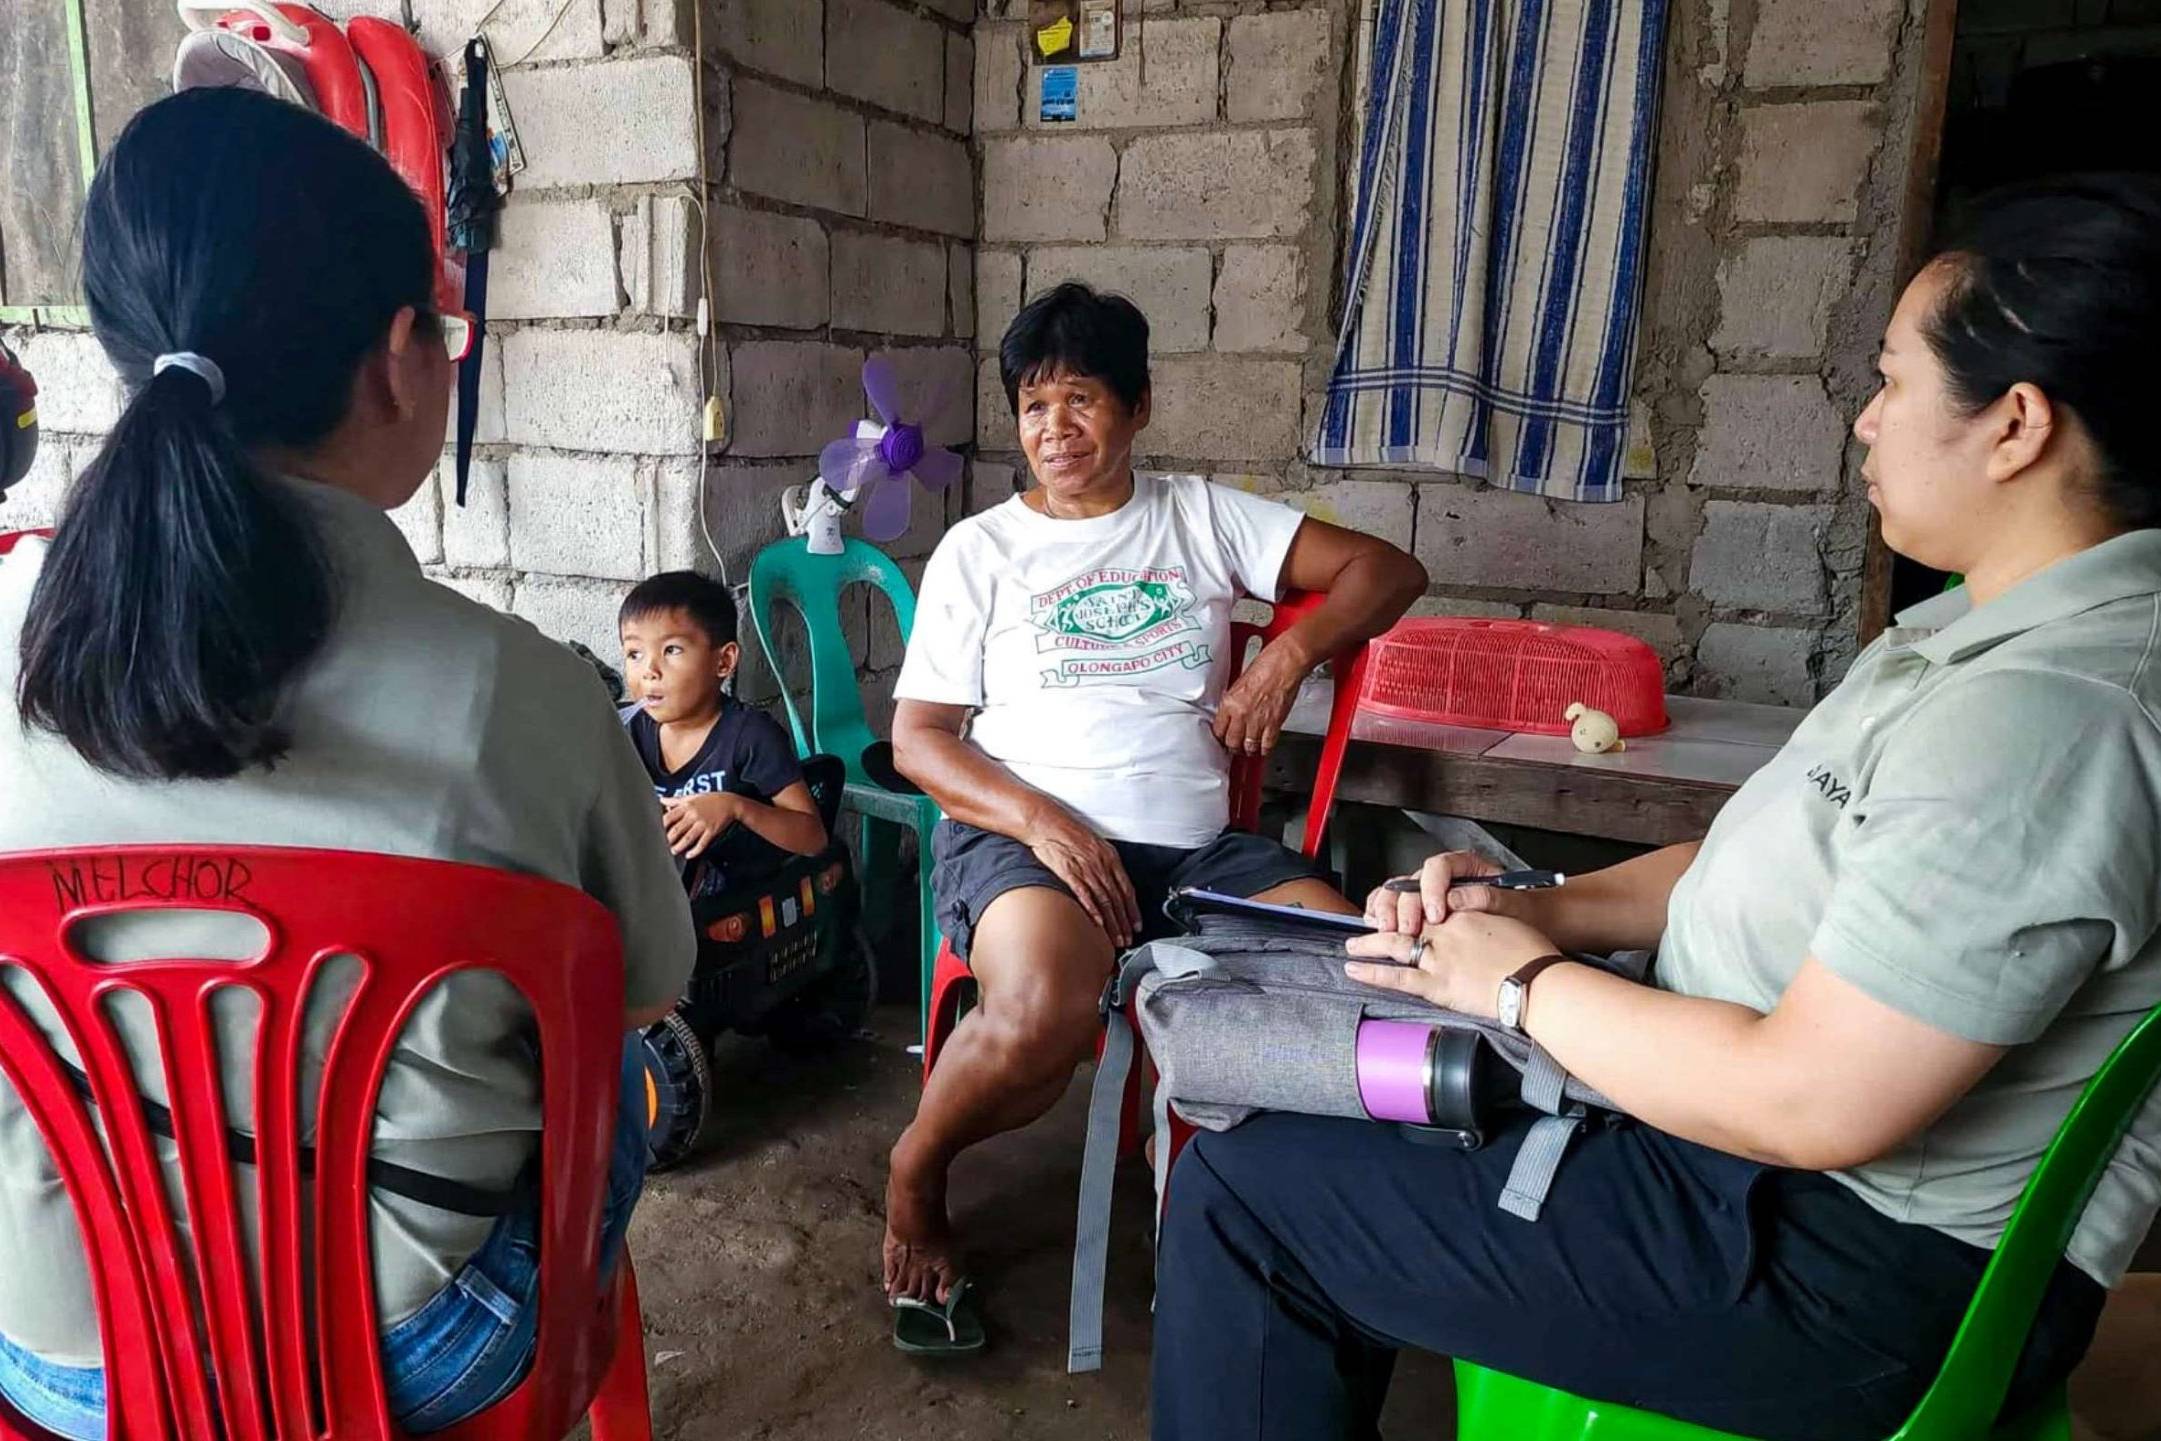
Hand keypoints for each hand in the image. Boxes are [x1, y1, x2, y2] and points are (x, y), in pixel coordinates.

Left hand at [662, 792, 741, 858]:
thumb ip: (675, 800)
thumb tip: (661, 800)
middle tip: (662, 846)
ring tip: (673, 851)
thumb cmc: (710, 800)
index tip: (655, 833)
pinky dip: (694, 851)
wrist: (730, 803)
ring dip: (679, 847)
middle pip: (676, 830)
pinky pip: (702, 843)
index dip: (661, 826)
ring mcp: (703, 824)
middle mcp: (693, 815)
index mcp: (686, 806)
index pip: (669, 817)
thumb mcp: (692, 796)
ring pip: (687, 838)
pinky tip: (689, 854)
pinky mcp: (711, 831)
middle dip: (668, 840)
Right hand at [1024, 807, 1141, 946]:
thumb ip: (1104, 863)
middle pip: (1118, 899)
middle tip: (1128, 938)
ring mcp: (1086, 869)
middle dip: (1125, 922)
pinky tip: (1098, 923)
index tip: (1136, 924)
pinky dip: (1093, 910)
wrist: (1047, 823)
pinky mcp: (1070, 873)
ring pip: (1105, 900)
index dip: (1133, 909)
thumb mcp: (1094, 844)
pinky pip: (1085, 895)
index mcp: (1110, 857)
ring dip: (1112, 922)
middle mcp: (1101, 864)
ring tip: (1116, 938)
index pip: (1127, 889)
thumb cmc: (1068, 833)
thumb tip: (1112, 880)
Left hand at [1212, 641, 1307, 758]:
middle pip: (1232, 742)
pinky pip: (1267, 745)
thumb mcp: (1240, 682)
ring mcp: (1258, 720)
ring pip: (1249, 747)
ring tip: (1249, 749)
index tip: (1223, 738)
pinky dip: (1265, 749)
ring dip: (1248, 750)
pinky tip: (1264, 748)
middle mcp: (1241, 713)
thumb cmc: (1267, 665)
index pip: (1218, 729)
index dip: (1220, 736)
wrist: (1286, 663)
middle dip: (1233, 746)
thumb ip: (1234, 701)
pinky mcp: (1274, 724)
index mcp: (1229, 701)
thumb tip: (1231, 713)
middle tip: (1234, 747)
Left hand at [1344, 912, 1559, 1018]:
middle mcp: (1445, 932)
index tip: (1400, 912)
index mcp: (1462, 915)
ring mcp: (1438, 958)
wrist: (1537, 982)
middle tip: (1366, 925)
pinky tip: (1355, 970)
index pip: (1427, 905)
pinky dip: (1373, 972)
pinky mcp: (1437, 984)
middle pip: (1404, 921)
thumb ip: (1480, 914)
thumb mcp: (1506, 921)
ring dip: (1369, 944)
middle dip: (1382, 922)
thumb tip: (1462, 910)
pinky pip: (1397, 977)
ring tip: (1351, 947)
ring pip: (1393, 945)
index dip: (1409, 909)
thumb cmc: (1531, 955)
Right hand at [1363, 850, 1514, 933]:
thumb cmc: (1524, 911)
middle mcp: (1444, 877)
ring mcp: (1429, 892)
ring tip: (1386, 929)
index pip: (1439, 867)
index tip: (1436, 913)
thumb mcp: (1514, 903)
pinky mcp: (1420, 910)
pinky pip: (1393, 904)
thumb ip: (1487, 897)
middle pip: (1412, 880)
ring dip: (1387, 910)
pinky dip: (1381, 912)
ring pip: (1397, 891)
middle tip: (1408, 929)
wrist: (1530, 924)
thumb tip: (1458, 898)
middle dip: (1404, 906)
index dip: (1432, 889)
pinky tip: (1376, 923)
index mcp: (1466, 866)